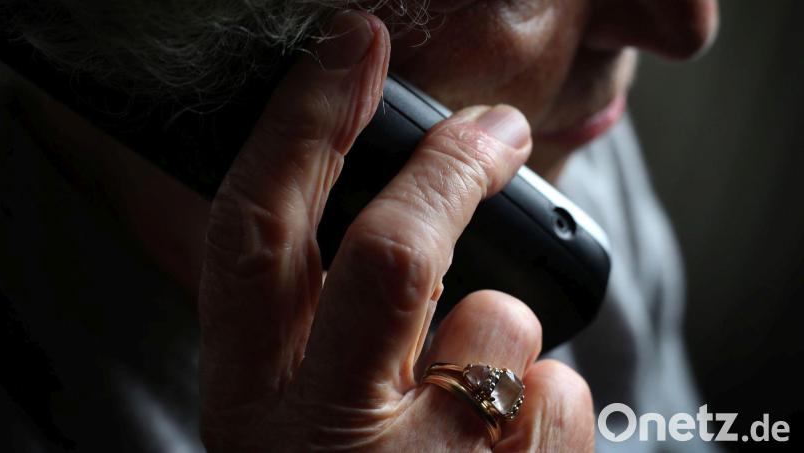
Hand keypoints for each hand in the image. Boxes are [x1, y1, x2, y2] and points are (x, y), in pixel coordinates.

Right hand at [198, 10, 593, 451]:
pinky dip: (549, 399)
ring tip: (471, 396)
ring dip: (501, 333)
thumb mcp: (294, 411)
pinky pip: (560, 393)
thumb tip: (409, 229)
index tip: (349, 49)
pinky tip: (508, 448)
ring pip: (500, 325)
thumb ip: (320, 323)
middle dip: (447, 168)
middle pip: (388, 255)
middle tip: (495, 130)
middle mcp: (317, 441)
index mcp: (249, 400)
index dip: (302, 125)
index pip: (256, 232)